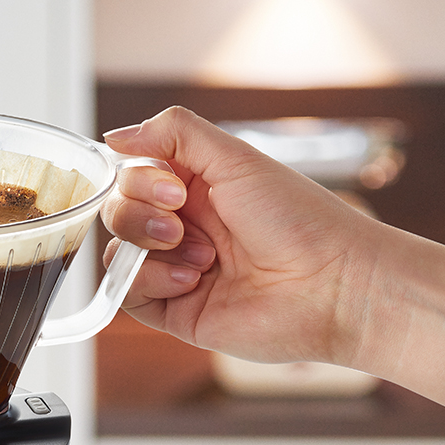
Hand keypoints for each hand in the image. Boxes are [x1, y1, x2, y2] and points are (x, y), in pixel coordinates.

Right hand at [100, 106, 380, 368]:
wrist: (330, 286)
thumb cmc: (298, 219)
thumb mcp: (236, 158)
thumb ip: (174, 134)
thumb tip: (113, 136)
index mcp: (196, 188)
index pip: (132, 175)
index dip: (140, 181)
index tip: (177, 191)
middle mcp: (183, 227)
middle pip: (118, 212)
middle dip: (140, 215)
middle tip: (181, 226)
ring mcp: (176, 270)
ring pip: (117, 252)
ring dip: (151, 250)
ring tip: (203, 260)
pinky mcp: (173, 311)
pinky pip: (126, 293)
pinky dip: (147, 283)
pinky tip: (192, 282)